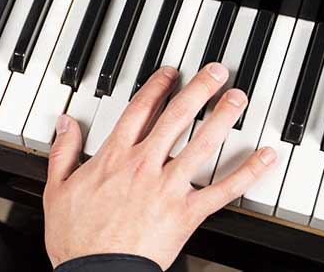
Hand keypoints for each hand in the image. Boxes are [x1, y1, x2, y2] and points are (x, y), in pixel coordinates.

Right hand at [43, 64, 276, 268]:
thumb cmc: (77, 237)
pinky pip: (223, 189)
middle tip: (216, 72)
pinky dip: (248, 172)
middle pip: (177, 118)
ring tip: (238, 99)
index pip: (141, 110)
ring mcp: (168, 188)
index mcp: (114, 157)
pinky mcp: (187, 213)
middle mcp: (144, 165)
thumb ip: (63, 152)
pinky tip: (265, 156)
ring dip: (223, 118)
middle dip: (199, 90)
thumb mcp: (58, 189)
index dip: (158, 87)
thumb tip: (65, 124)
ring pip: (202, 144)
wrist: (96, 271)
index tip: (171, 74)